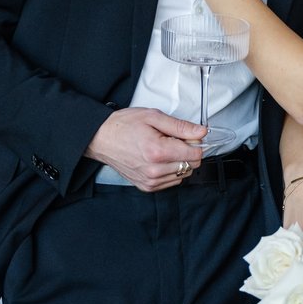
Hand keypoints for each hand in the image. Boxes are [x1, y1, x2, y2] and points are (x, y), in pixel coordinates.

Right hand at [85, 107, 205, 191]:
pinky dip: (170, 170)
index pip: (195, 154)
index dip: (195, 142)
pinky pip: (172, 181)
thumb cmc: (124, 125)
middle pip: (191, 165)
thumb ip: (180, 126)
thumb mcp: (153, 117)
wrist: (101, 138)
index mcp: (158, 151)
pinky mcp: (147, 186)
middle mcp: (155, 170)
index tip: (186, 135)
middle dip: (187, 151)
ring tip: (162, 148)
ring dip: (179, 162)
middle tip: (172, 139)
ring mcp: (150, 181)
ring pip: (183, 174)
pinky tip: (159, 159)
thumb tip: (201, 132)